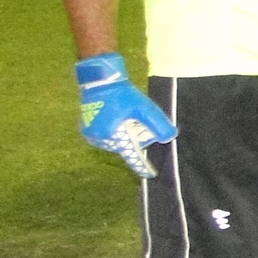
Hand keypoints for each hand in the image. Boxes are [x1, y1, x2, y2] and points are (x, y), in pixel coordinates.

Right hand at [75, 54, 173, 178]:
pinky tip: (117, 115)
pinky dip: (116, 130)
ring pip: (118, 141)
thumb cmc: (123, 94)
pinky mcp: (87, 131)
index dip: (142, 165)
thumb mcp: (145, 108)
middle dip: (137, 134)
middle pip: (127, 144)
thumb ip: (158, 124)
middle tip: (135, 117)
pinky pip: (108, 136)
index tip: (150, 175)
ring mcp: (92, 137)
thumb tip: (169, 138)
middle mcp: (101, 140)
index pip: (132, 155)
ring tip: (124, 114)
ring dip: (126, 131)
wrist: (100, 83)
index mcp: (114, 136)